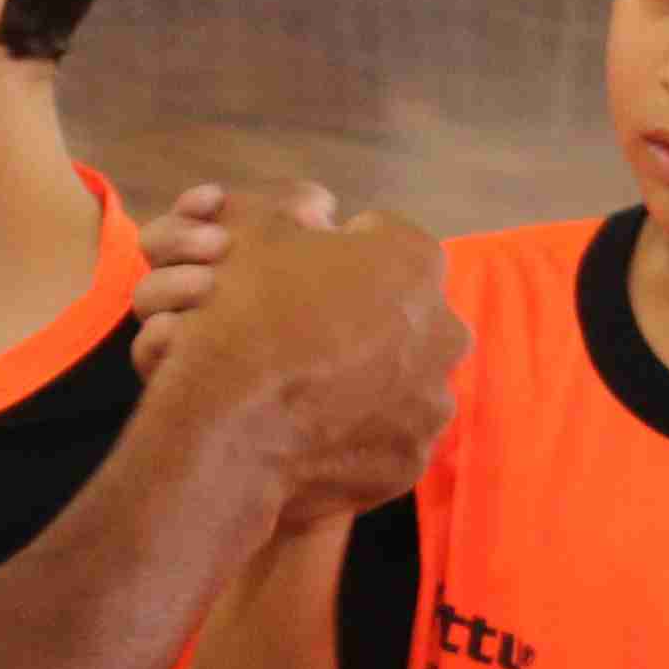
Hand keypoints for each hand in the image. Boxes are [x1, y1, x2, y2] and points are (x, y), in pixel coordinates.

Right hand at [127, 179, 332, 379]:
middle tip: (221, 242)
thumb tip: (314, 204)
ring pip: (145, 297)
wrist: (319, 379)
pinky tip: (186, 330)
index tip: (216, 199)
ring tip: (210, 284)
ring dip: (171, 283)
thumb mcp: (316, 254)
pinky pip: (146, 351)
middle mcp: (181, 285)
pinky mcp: (171, 373)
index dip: (190, 206)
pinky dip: (161, 336)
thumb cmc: (309, 302)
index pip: (182, 215)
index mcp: (205, 252)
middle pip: (152, 246)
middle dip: (181, 238)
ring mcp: (171, 328)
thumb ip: (309, 219)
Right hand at [149, 206, 462, 528]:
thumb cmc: (241, 317)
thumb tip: (318, 206)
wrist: (225, 426)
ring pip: (402, 379)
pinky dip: (357, 435)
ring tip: (306, 389)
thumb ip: (296, 210)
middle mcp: (444, 331)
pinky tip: (310, 433)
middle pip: (405, 314)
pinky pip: (386, 438)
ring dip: (367, 378)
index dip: (337, 252)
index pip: (384, 241)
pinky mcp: (410, 462)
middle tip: (303, 334)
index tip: (301, 273)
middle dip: (365, 318)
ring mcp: (432, 404)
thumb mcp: (256, 234)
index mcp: (415, 262)